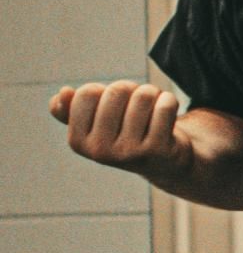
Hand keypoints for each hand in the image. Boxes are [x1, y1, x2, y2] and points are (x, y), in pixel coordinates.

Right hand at [48, 79, 195, 190]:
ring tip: (153, 108)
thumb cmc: (125, 135)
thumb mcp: (94, 123)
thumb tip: (63, 93)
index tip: (112, 105)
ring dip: (151, 93)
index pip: (87, 93)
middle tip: (137, 105)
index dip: (104, 90)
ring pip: (143, 95)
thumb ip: (71, 109)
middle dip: (130, 89)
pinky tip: (168, 113)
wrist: (163, 163)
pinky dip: (169, 100)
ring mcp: (130, 153)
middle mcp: (101, 152)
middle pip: (116, 91)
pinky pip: (165, 105)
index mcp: (78, 142)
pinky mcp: (159, 150)